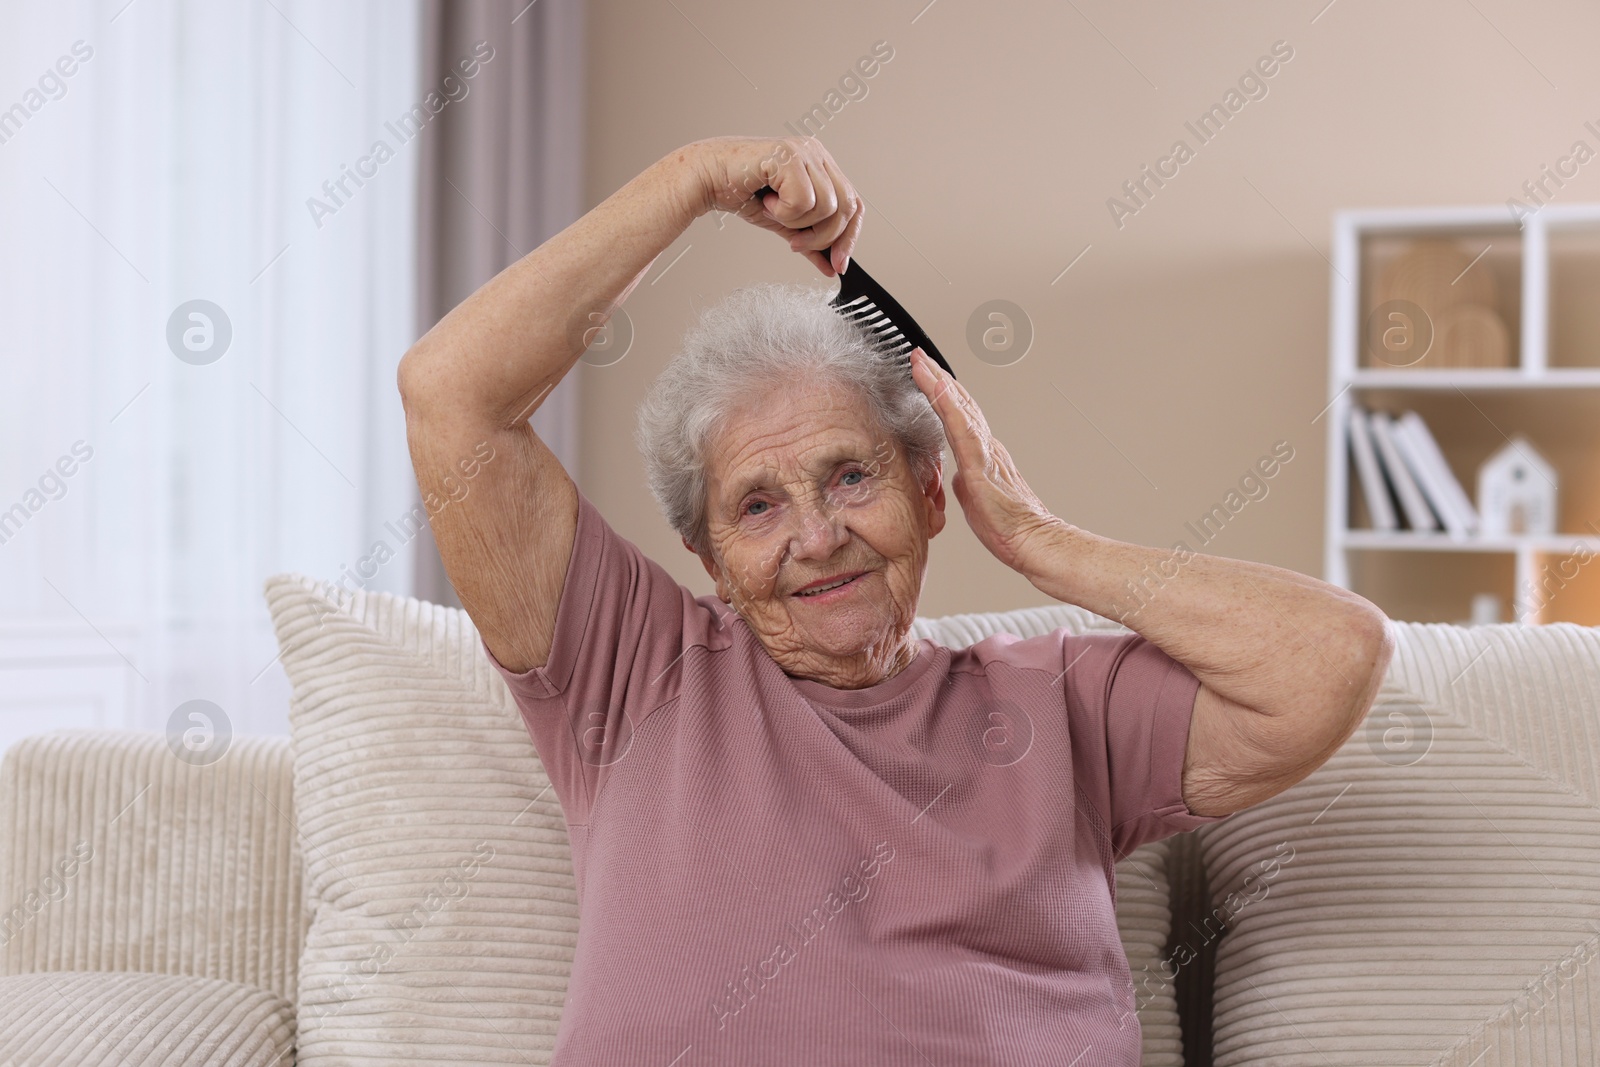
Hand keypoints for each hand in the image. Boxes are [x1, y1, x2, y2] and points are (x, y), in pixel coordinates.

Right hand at [686, 135, 863, 276]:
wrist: (707, 179)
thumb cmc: (743, 193)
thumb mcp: (785, 224)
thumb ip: (811, 243)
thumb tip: (831, 267)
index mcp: (821, 166)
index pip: (854, 204)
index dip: (850, 237)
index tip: (838, 265)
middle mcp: (817, 153)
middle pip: (847, 207)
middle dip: (823, 236)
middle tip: (795, 242)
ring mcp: (805, 151)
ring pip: (827, 206)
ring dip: (797, 222)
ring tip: (774, 210)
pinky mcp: (789, 155)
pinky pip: (804, 201)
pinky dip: (783, 212)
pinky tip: (767, 200)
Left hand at [909, 347, 1065, 573]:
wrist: (1032, 540)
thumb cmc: (1008, 527)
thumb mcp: (974, 501)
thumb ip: (964, 483)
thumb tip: (952, 476)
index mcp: (983, 455)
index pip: (958, 417)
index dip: (941, 394)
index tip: (925, 375)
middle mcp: (986, 446)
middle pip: (958, 403)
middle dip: (937, 378)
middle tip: (918, 356)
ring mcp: (984, 451)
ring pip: (958, 408)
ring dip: (938, 383)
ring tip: (920, 362)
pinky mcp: (980, 463)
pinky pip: (961, 428)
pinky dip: (948, 405)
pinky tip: (936, 389)